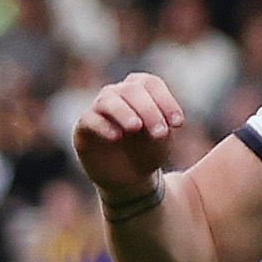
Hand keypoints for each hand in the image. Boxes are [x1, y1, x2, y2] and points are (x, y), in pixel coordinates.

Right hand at [74, 73, 187, 199]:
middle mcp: (117, 94)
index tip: (178, 124)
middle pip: (131, 89)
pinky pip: (89, 119)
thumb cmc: (149, 151)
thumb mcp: (163, 138)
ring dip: (125, 112)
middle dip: (149, 109)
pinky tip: (116, 136)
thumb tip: (170, 119)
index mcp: (140, 91)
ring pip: (108, 99)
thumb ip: (165, 124)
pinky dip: (103, 126)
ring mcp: (98, 109)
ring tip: (136, 127)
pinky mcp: (83, 128)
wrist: (130, 178)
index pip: (150, 84)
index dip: (166, 101)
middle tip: (160, 132)